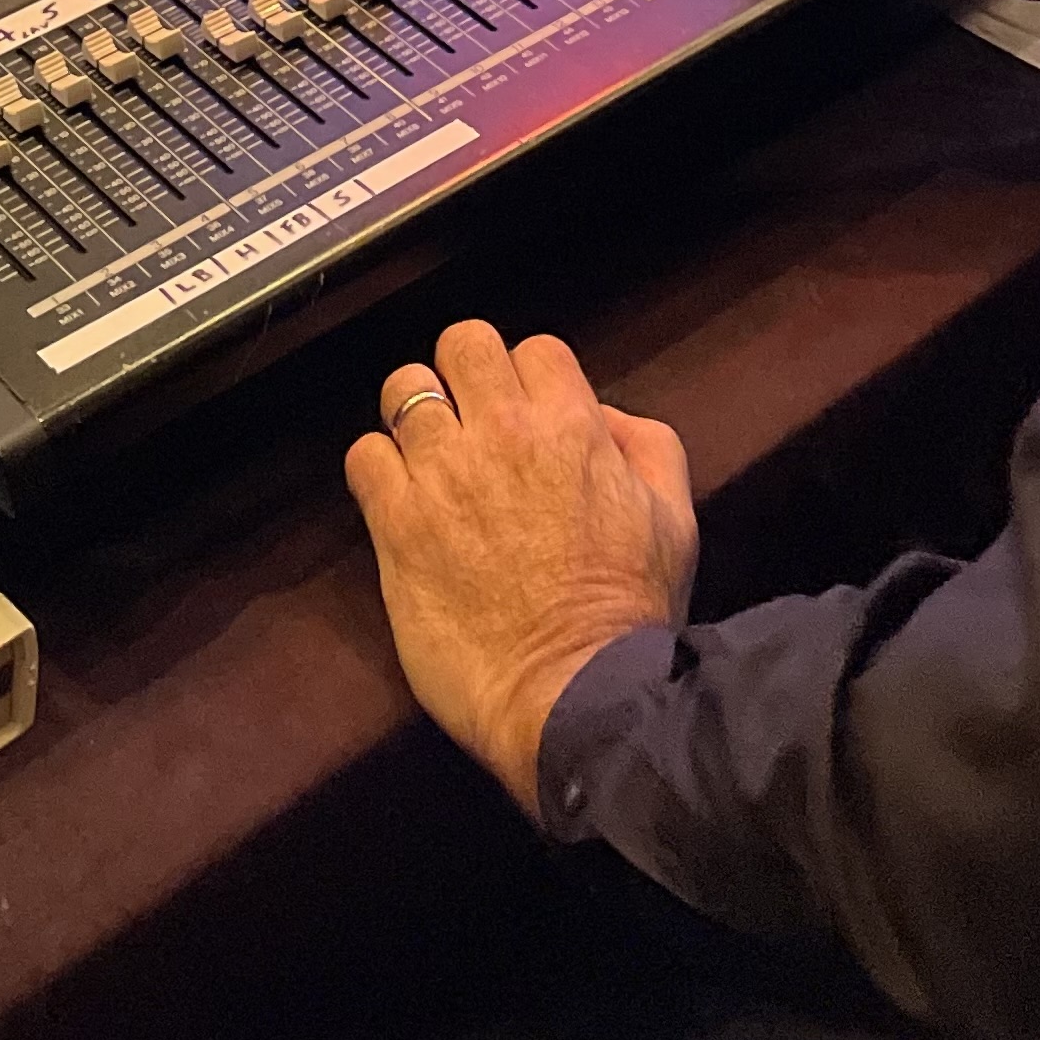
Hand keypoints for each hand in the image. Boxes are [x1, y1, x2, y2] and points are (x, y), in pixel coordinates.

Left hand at [345, 319, 696, 810]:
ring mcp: (445, 474)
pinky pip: (364, 456)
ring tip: (426, 457)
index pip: (534, 349)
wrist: (575, 696)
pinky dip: (376, 469)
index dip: (530, 382)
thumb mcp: (674, 519)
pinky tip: (396, 499)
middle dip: (465, 373)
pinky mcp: (398, 524)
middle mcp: (503, 433)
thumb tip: (602, 416)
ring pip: (404, 387)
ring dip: (415, 416)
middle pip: (462, 342)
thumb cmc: (628, 616)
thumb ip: (646, 446)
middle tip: (469, 421)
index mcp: (571, 425)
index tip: (526, 418)